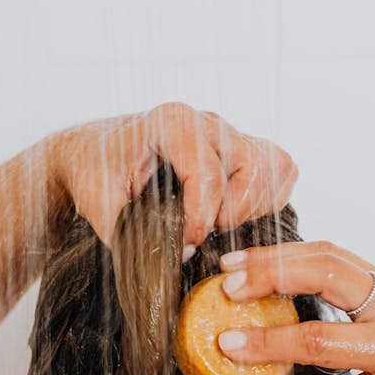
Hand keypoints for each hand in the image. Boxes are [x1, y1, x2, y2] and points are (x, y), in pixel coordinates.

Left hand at [51, 102, 297, 248]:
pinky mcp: (242, 148)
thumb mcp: (99, 205)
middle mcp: (205, 122)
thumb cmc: (99, 172)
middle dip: (233, 211)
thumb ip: (132, 234)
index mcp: (169, 124)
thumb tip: (183, 252)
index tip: (187, 241)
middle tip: (206, 232)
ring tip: (221, 224)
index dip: (202, 218)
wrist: (96, 154)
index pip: (207, 173)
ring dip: (255, 205)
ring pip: (271, 165)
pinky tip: (238, 214)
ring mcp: (228, 133)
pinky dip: (268, 196)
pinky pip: (279, 168)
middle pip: (249, 165)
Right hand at [217, 240, 374, 374]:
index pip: (320, 340)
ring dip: (277, 258)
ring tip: (233, 268)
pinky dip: (295, 258)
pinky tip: (262, 266)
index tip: (229, 345)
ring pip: (328, 254)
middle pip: (325, 273)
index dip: (270, 342)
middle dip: (270, 275)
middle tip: (226, 286)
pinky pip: (335, 257)